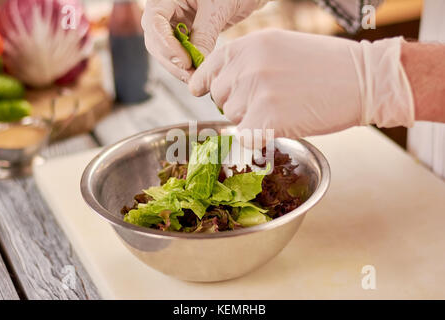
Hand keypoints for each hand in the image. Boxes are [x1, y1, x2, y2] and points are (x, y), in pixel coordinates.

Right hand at [142, 0, 267, 81]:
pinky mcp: (183, 35)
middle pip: (156, 40)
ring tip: (195, 78)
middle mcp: (165, 9)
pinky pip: (179, 53)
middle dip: (171, 61)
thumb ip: (204, 34)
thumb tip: (195, 63)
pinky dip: (186, 65)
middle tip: (190, 76)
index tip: (184, 62)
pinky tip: (197, 72)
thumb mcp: (217, 9)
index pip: (154, 22)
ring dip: (178, 67)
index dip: (166, 45)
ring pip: (165, 51)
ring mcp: (173, 23)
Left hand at [189, 30, 414, 144]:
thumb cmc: (329, 65)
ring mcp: (256, 91)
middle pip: (221, 98)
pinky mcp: (267, 118)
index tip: (200, 91)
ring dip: (253, 121)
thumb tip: (227, 83)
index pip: (210, 67)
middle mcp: (248, 65)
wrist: (365, 79)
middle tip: (269, 103)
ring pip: (235, 119)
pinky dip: (259, 140)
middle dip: (239, 104)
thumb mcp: (281, 48)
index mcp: (250, 45)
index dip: (205, 83)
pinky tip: (281, 127)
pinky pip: (247, 139)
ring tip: (284, 110)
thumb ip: (250, 62)